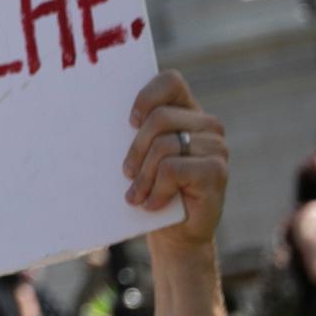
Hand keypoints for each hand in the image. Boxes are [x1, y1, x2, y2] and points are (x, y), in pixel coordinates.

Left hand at [123, 70, 227, 251]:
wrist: (177, 234)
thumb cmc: (155, 191)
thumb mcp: (143, 158)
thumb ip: (137, 135)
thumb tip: (99, 118)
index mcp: (188, 112)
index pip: (170, 81)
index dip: (146, 96)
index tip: (130, 123)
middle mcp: (207, 125)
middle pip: (160, 117)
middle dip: (136, 149)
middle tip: (126, 174)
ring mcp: (216, 147)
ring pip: (164, 146)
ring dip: (143, 176)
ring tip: (136, 195)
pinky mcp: (216, 171)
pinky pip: (172, 170)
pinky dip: (156, 190)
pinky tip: (153, 204)